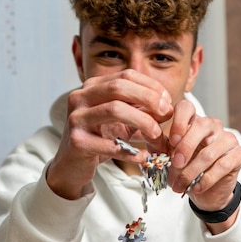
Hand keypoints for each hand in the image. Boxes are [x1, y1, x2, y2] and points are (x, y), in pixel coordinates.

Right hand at [47, 70, 172, 199]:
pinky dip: (130, 152)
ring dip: (141, 121)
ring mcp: (76, 118)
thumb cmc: (100, 139)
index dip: (150, 86)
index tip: (168, 102)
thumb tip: (167, 107)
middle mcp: (80, 97)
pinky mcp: (77, 141)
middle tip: (166, 113)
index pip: (126, 76)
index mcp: (92, 87)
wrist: (73, 165)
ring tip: (156, 134)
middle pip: (119, 88)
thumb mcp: (121, 121)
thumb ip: (140, 110)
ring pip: (114, 110)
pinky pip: (109, 145)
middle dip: (148, 98)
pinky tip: (143, 157)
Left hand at [163, 99, 240, 231]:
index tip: (172, 140)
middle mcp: (212, 126)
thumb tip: (146, 131)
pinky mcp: (239, 154)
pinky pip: (222, 165)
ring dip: (192, 172)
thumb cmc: (185, 170)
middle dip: (186, 147)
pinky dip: (206, 179)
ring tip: (181, 185)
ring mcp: (228, 139)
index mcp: (193, 121)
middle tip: (176, 164)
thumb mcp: (167, 157)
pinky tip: (196, 187)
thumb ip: (158, 145)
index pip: (187, 108)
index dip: (179, 121)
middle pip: (201, 126)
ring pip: (210, 152)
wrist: (204, 192)